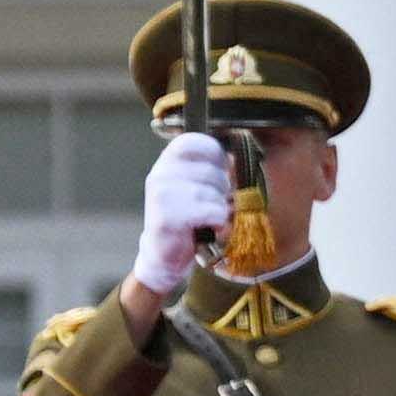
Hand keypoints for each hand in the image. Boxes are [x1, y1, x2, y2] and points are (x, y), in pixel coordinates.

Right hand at [124, 128, 239, 299]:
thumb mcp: (193, 185)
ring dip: (219, 208)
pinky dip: (217, 222)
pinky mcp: (168, 217)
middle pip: (212, 170)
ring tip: (207, 218)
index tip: (220, 171)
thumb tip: (234, 157)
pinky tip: (208, 228)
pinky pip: (212, 212)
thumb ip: (208, 167)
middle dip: (222, 189)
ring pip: (214, 193)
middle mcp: (160, 174)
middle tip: (212, 203)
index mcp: (166, 161)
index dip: (215, 155)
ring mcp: (162, 195)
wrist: (164, 255)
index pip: (196, 141)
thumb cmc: (185, 216)